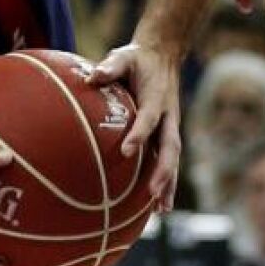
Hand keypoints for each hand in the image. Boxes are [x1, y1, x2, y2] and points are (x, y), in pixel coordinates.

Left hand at [86, 44, 180, 211]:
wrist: (163, 55)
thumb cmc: (137, 58)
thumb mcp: (123, 57)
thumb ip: (110, 67)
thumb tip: (92, 76)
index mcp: (157, 98)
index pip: (149, 118)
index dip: (139, 134)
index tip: (126, 151)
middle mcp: (169, 116)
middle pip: (169, 147)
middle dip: (162, 171)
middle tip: (152, 192)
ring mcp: (170, 127)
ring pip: (172, 159)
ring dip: (168, 184)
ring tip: (161, 210)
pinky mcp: (167, 134)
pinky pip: (167, 160)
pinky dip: (165, 182)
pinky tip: (157, 205)